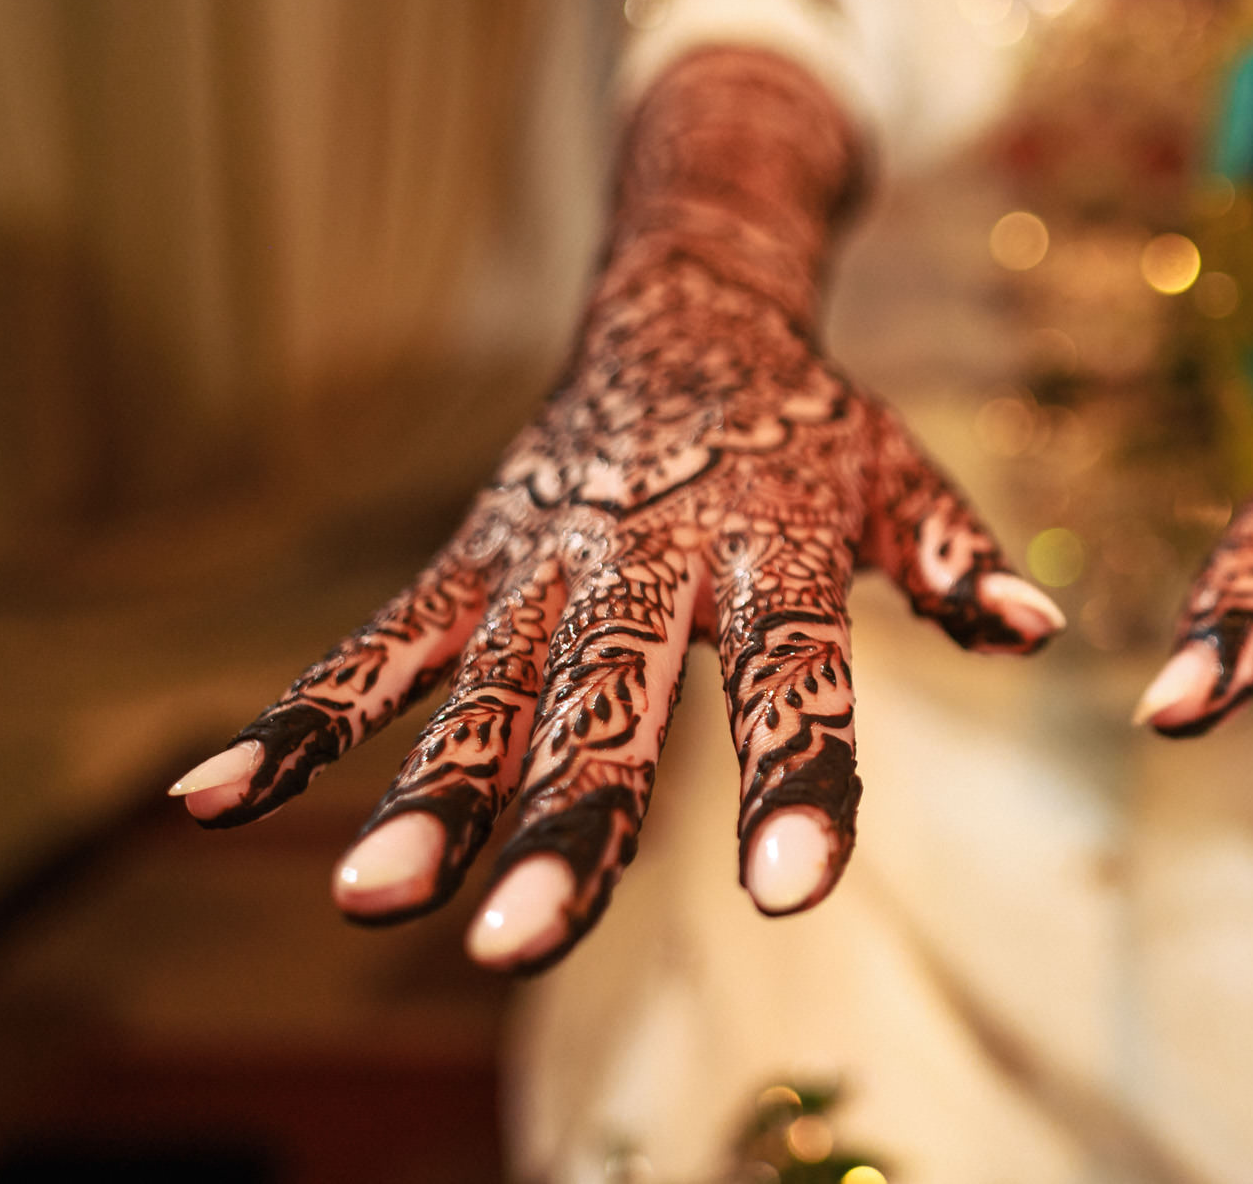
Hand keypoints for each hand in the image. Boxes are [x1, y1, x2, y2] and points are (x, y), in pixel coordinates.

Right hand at [170, 50, 1062, 971]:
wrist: (686, 307)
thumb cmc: (811, 428)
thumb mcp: (899, 477)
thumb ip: (961, 561)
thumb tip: (1041, 636)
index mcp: (774, 548)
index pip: (796, 679)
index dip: (796, 779)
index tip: (790, 892)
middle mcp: (651, 562)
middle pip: (607, 707)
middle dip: (564, 824)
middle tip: (518, 946)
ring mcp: (544, 564)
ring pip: (481, 693)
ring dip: (423, 793)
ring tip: (370, 898)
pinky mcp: (469, 562)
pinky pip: (372, 647)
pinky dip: (298, 719)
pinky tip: (211, 804)